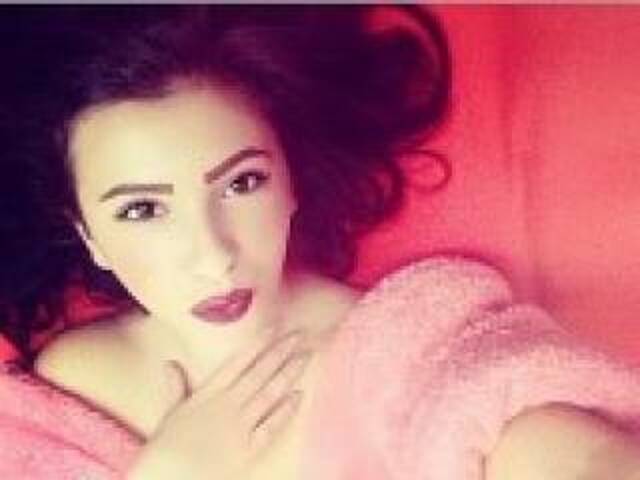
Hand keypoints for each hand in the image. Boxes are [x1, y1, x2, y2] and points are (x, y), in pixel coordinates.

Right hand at [127, 330, 309, 479]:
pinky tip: (299, 395)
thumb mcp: (169, 415)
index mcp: (207, 394)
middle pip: (259, 373)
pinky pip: (271, 427)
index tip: (274, 327)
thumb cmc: (164, 451)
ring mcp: (239, 427)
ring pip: (269, 394)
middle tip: (299, 335)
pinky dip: (286, 411)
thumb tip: (170, 362)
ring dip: (288, 374)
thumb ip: (175, 388)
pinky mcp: (248, 450)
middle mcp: (227, 405)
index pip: (237, 362)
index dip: (257, 344)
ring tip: (305, 357)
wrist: (168, 479)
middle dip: (280, 353)